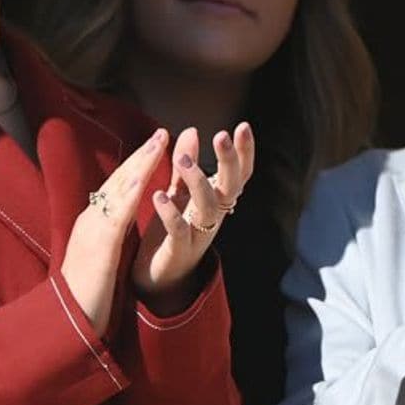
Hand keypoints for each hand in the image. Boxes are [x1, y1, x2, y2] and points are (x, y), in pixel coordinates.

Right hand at [62, 127, 172, 334]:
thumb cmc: (84, 294)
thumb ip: (107, 238)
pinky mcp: (100, 244)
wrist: (66, 321)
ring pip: (119, 189)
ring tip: (159, 143)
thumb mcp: (98, 257)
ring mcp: (93, 229)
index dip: (136, 166)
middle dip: (141, 155)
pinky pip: (119, 213)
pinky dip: (132, 191)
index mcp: (92, 223)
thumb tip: (118, 225)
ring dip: (140, 163)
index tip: (154, 147)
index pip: (117, 188)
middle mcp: (91, 219)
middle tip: (162, 133)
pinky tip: (146, 176)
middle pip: (119, 180)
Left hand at [136, 123, 256, 315]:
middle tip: (221, 135)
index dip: (244, 153)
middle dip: (228, 161)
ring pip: (208, 207)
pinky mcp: (179, 251)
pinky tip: (159, 195)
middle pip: (230, 187)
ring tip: (182, 159)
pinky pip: (179, 232)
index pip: (239, 174)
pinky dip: (171, 214)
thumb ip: (187, 164)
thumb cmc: (172, 231)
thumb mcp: (181, 193)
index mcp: (217, 201)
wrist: (159, 279)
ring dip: (197, 182)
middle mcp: (214, 217)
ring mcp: (199, 235)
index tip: (242, 126)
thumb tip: (192, 130)